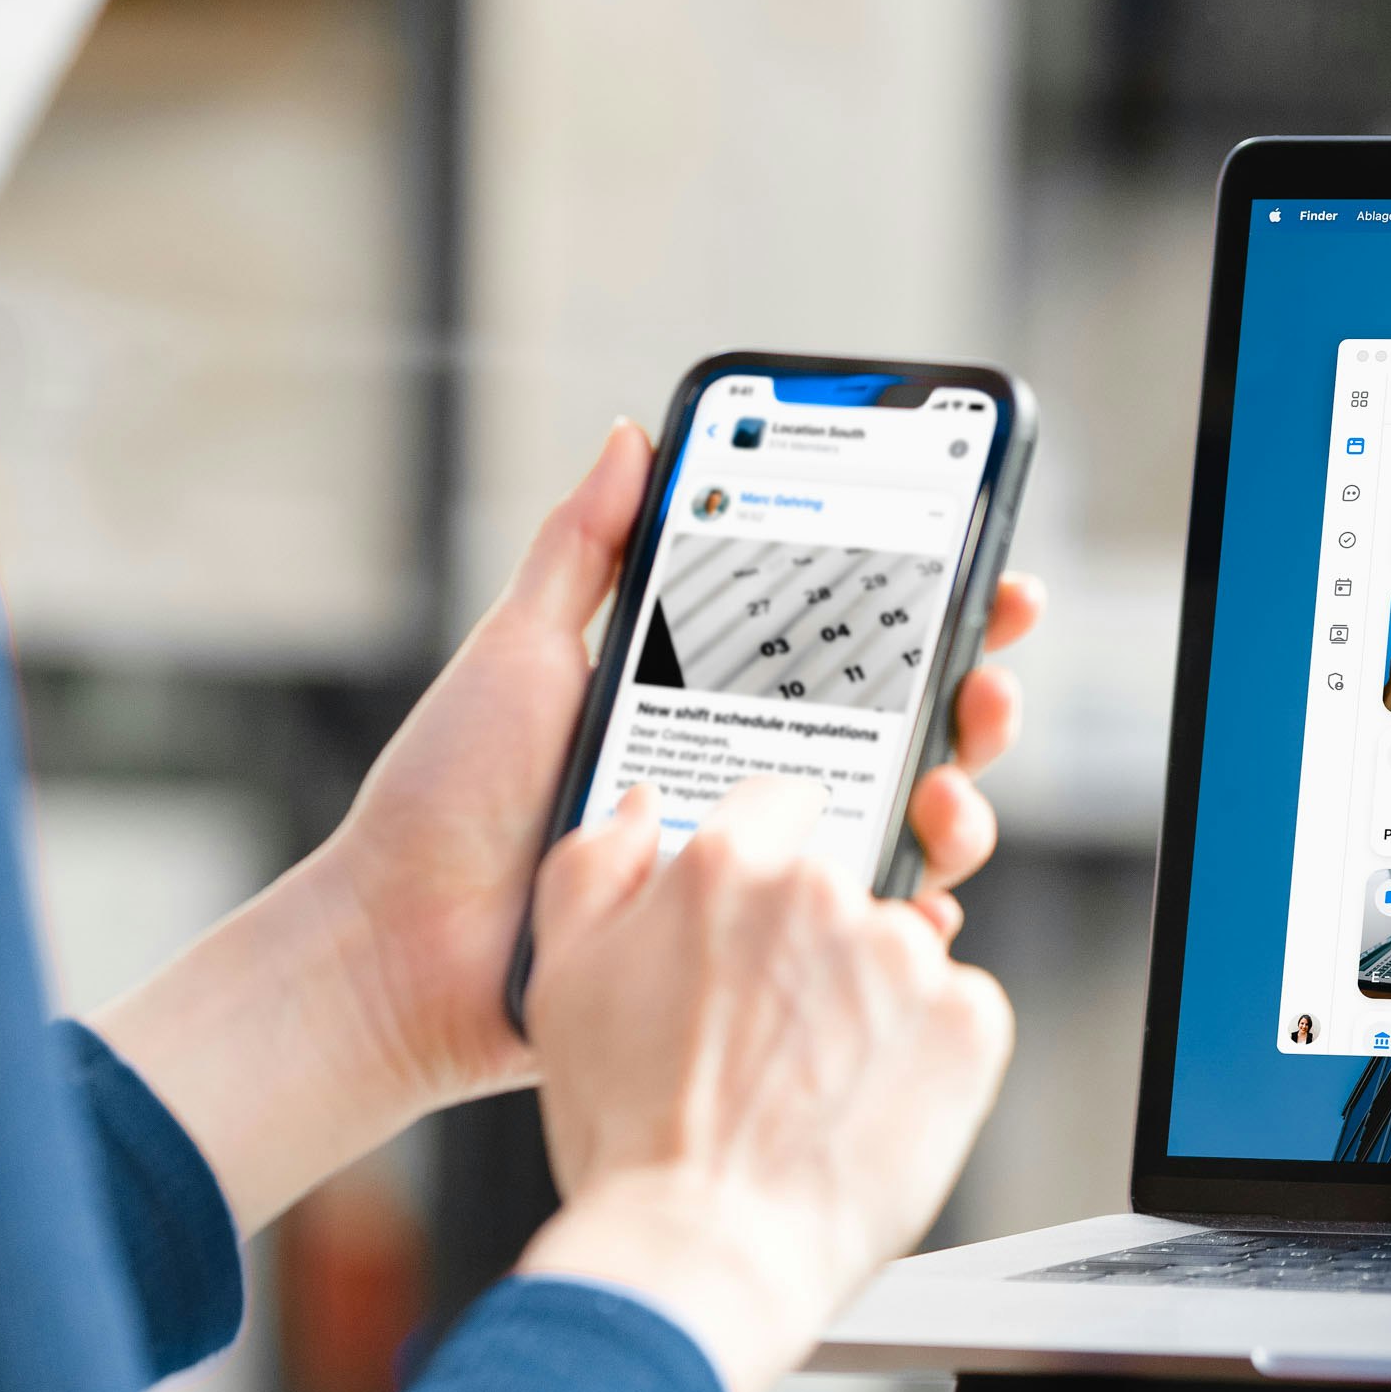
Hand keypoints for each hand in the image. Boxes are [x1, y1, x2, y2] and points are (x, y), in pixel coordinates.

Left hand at [90, 423, 1045, 1233]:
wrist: (401, 942)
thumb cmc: (449, 798)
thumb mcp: (520, 650)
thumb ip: (584, 547)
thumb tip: (633, 437)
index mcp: (711, 703)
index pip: (848, 647)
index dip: (932, 612)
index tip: (989, 578)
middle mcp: (750, 782)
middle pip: (904, 733)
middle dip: (973, 699)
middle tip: (985, 682)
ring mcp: (758, 869)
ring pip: (901, 830)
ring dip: (955, 804)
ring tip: (943, 791)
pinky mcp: (748, 953)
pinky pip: (853, 936)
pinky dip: (907, 916)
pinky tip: (919, 896)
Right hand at [513, 778, 1012, 1391]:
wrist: (705, 1253)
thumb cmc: (631, 1137)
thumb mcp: (564, 985)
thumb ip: (592, 869)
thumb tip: (636, 810)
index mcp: (725, 868)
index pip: (779, 803)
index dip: (772, 859)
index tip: (762, 917)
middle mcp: (824, 894)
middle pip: (843, 886)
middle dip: (816, 945)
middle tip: (772, 1032)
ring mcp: (906, 957)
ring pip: (900, 954)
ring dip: (871, 1002)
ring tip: (813, 1085)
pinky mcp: (969, 1022)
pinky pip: (957, 1014)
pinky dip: (926, 1052)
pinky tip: (866, 1104)